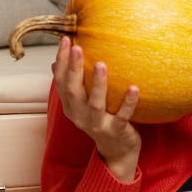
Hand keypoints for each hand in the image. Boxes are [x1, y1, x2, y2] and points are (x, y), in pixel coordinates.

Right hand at [52, 36, 141, 181]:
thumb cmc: (100, 120)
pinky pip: (123, 116)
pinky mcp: (116, 131)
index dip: (62, 61)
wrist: (116, 151)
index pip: (61, 82)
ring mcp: (97, 124)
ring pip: (95, 104)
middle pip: (73, 91)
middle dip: (74, 69)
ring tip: (102, 64)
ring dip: (98, 84)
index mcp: (71, 107)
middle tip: (78, 47)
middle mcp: (80, 116)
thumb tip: (56, 62)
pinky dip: (128, 103)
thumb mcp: (83, 104)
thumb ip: (73, 85)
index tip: (65, 40)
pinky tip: (135, 87)